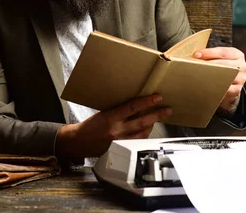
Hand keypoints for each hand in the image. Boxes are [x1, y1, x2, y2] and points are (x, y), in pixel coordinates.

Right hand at [55, 94, 171, 158]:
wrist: (79, 141)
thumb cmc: (90, 125)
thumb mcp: (103, 112)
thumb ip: (118, 109)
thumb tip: (135, 103)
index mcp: (111, 117)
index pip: (133, 107)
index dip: (147, 102)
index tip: (157, 97)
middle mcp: (117, 130)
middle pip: (142, 121)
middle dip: (157, 114)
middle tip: (167, 109)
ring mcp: (120, 141)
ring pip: (143, 133)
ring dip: (153, 125)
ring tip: (159, 117)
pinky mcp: (121, 148)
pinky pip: (138, 141)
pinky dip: (145, 134)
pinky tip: (148, 130)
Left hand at [193, 47, 245, 112]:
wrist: (231, 82)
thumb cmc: (221, 66)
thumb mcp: (219, 57)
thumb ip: (210, 55)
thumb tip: (195, 56)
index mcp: (237, 54)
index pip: (223, 52)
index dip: (209, 53)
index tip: (197, 55)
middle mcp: (242, 66)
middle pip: (224, 65)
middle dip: (208, 65)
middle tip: (194, 66)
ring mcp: (241, 79)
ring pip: (225, 77)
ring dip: (210, 76)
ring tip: (198, 75)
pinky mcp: (237, 90)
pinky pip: (225, 89)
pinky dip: (215, 88)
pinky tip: (205, 85)